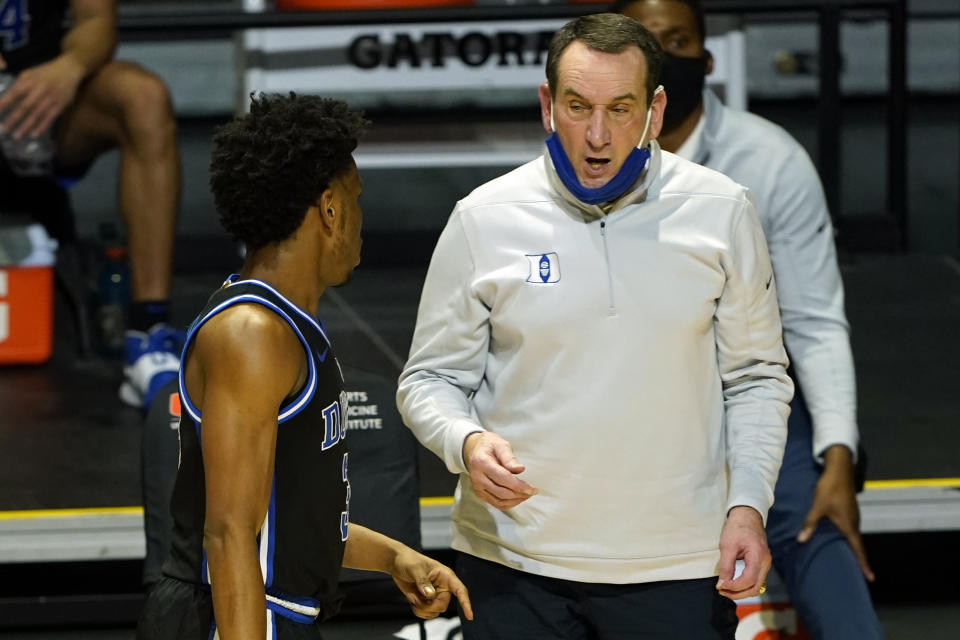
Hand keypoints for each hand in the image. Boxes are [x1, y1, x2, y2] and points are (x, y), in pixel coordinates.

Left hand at [0, 56, 84, 137]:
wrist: (69, 69)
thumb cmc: (47, 72)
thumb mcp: (30, 72)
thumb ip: (19, 83)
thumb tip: (7, 95)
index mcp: (30, 81)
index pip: (14, 93)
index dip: (4, 103)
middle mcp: (39, 90)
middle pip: (24, 107)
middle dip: (13, 119)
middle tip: (4, 130)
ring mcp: (50, 99)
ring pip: (36, 115)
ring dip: (26, 126)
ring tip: (16, 135)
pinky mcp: (60, 105)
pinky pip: (50, 118)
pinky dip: (42, 127)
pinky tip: (34, 135)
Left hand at [390, 547, 473, 620]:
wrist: (397, 563)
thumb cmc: (409, 560)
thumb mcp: (415, 568)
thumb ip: (423, 581)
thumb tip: (430, 595)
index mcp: (445, 575)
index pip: (459, 590)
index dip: (466, 603)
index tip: (469, 616)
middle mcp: (443, 586)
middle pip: (443, 605)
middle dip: (428, 606)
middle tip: (415, 598)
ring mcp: (435, 595)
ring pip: (435, 611)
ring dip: (422, 609)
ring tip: (413, 597)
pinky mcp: (427, 601)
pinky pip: (428, 614)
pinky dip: (419, 612)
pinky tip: (413, 601)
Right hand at [462, 431, 537, 509]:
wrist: (476, 450)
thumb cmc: (490, 446)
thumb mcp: (501, 445)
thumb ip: (510, 458)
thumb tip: (520, 469)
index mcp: (481, 462)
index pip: (503, 478)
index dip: (519, 486)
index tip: (533, 489)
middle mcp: (477, 477)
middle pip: (502, 492)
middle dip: (520, 494)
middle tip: (532, 491)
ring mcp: (477, 487)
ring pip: (499, 501)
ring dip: (516, 500)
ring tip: (527, 494)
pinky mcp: (480, 493)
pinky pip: (496, 503)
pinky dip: (509, 503)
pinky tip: (518, 498)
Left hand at [716, 506, 771, 599]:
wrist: (747, 516)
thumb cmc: (737, 528)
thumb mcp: (727, 545)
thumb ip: (726, 566)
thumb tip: (722, 583)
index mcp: (758, 556)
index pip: (748, 580)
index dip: (734, 587)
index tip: (720, 586)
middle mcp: (765, 562)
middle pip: (755, 588)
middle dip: (738, 594)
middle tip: (721, 591)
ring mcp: (765, 564)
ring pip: (757, 586)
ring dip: (741, 591)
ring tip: (725, 589)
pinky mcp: (762, 564)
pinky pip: (756, 580)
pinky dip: (745, 585)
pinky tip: (733, 583)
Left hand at [798, 445, 874, 580]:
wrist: (839, 470)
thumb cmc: (829, 488)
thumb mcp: (817, 506)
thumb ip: (810, 524)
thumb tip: (801, 540)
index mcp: (849, 525)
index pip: (858, 549)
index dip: (863, 564)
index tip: (871, 578)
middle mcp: (854, 522)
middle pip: (857, 545)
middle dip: (857, 559)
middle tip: (859, 575)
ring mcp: (853, 516)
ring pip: (852, 536)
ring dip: (851, 547)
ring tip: (849, 561)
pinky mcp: (849, 511)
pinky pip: (849, 528)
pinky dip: (847, 537)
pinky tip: (839, 539)